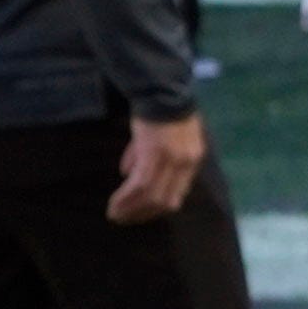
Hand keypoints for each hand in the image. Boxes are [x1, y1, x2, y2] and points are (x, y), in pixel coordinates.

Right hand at [109, 110, 205, 224]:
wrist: (160, 89)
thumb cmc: (159, 109)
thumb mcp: (161, 135)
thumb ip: (146, 155)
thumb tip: (128, 173)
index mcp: (193, 159)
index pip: (178, 193)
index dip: (158, 207)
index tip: (141, 214)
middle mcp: (186, 163)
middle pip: (166, 201)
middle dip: (144, 214)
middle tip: (125, 219)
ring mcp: (172, 160)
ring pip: (152, 198)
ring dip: (131, 209)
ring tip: (115, 215)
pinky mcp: (154, 155)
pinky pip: (140, 185)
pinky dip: (126, 198)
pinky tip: (114, 203)